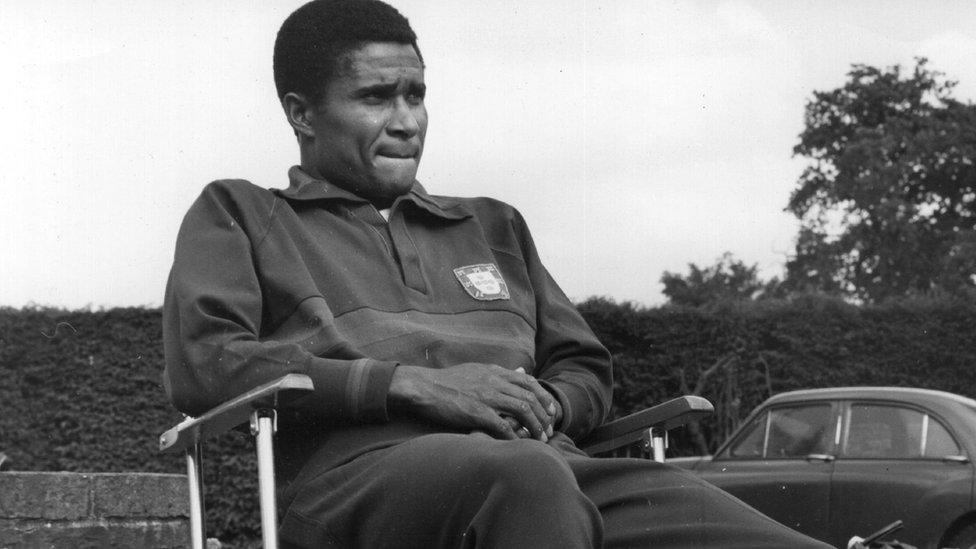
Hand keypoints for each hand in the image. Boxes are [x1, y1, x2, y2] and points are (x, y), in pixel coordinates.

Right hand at [388, 363, 557, 440]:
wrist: (424, 387)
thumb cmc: (448, 381)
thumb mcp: (477, 370)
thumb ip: (500, 373)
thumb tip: (521, 371)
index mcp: (495, 371)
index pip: (530, 382)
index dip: (544, 397)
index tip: (550, 411)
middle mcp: (494, 381)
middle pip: (531, 397)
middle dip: (544, 415)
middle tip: (549, 430)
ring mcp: (486, 396)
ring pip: (522, 410)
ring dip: (535, 426)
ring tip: (540, 439)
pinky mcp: (476, 412)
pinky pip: (503, 426)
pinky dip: (515, 436)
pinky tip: (519, 445)